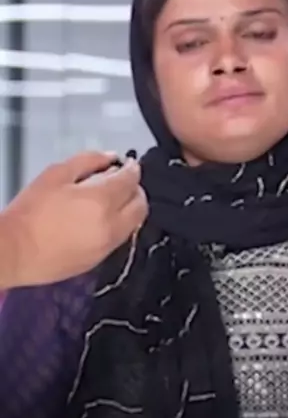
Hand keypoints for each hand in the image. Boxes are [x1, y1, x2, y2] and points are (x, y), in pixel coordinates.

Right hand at [0, 151, 147, 287]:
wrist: (16, 251)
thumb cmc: (30, 211)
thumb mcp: (56, 174)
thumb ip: (88, 161)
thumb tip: (110, 158)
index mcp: (101, 200)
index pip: (131, 180)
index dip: (132, 168)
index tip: (128, 164)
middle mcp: (112, 224)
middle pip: (141, 204)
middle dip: (136, 189)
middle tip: (122, 182)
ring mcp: (109, 244)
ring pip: (135, 223)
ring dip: (130, 209)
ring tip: (112, 200)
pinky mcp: (101, 259)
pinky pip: (121, 238)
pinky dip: (120, 225)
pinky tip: (102, 219)